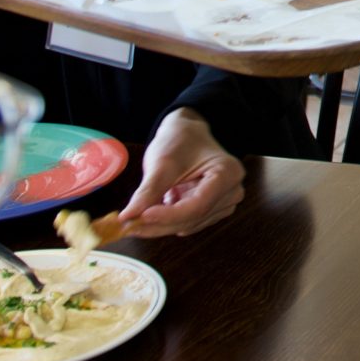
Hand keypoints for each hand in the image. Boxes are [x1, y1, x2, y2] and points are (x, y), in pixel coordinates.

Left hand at [120, 110, 244, 237]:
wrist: (187, 135)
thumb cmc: (180, 141)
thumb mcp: (162, 162)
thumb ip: (147, 192)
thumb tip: (127, 218)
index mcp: (228, 173)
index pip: (198, 205)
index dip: (168, 215)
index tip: (139, 217)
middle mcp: (232, 191)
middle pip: (192, 219)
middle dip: (159, 224)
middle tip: (128, 225)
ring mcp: (224, 203)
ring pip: (188, 225)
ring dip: (161, 224)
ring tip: (137, 215)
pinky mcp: (213, 211)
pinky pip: (187, 224)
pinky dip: (166, 221)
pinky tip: (152, 212)